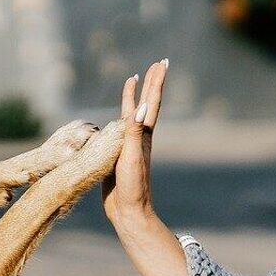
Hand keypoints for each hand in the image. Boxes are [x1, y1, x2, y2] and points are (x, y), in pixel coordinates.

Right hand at [103, 59, 166, 219]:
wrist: (128, 212)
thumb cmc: (132, 187)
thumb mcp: (132, 157)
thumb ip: (134, 133)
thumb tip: (142, 107)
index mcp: (144, 135)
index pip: (152, 102)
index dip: (156, 82)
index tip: (161, 63)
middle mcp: (139, 136)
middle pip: (147, 103)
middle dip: (151, 83)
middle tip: (157, 64)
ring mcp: (129, 145)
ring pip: (132, 114)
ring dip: (135, 97)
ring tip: (135, 80)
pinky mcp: (117, 154)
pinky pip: (117, 129)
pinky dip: (118, 117)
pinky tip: (114, 115)